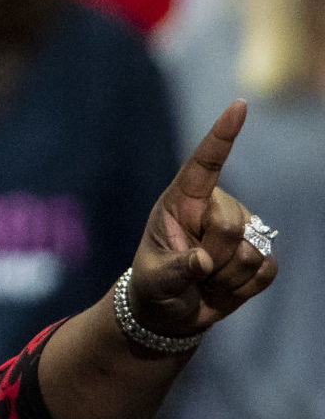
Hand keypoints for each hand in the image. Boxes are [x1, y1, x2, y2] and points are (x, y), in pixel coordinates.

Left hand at [128, 100, 278, 338]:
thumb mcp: (153, 279)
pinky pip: (265, 271)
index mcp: (182, 203)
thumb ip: (174, 269)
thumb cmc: (154, 286)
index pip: (204, 164)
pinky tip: (223, 287)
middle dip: (211, 257)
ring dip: (224, 278)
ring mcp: (243, 230)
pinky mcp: (261, 254)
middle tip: (192, 269)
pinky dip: (242, 289)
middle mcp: (216, 208)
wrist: (170, 312)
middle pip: (231, 225)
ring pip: (250, 253)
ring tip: (204, 279)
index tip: (238, 106)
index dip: (222, 135)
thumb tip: (202, 261)